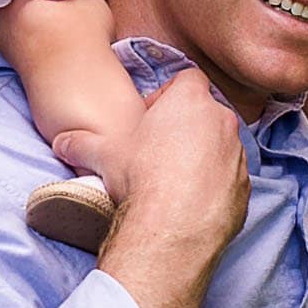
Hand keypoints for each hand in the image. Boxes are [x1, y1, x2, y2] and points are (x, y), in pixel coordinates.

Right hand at [61, 69, 249, 260]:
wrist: (172, 228)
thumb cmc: (141, 179)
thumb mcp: (103, 155)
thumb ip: (80, 143)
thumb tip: (61, 143)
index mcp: (190, 101)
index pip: (187, 79)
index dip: (168, 94)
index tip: (151, 117)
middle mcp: (222, 122)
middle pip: (206, 112)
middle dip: (186, 126)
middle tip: (159, 150)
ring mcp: (238, 156)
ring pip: (221, 147)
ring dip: (203, 156)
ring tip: (174, 181)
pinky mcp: (246, 188)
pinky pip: (230, 179)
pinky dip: (215, 186)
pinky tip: (190, 203)